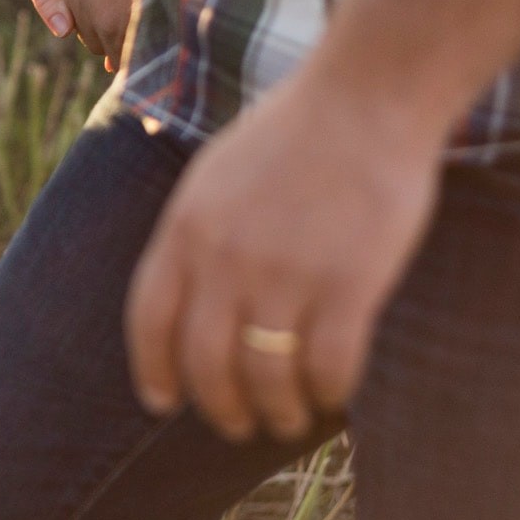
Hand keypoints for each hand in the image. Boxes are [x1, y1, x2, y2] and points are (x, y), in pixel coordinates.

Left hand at [123, 69, 442, 441]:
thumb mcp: (214, 174)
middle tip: (238, 424)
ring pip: (266, 378)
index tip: (164, 402)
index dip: (154, 372)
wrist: (369, 95)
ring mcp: (286, 274)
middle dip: (220, 408)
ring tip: (289, 420)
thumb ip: (195, 236)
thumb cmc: (296, 130)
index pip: (150, 322)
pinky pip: (327, 368)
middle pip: (206, 365)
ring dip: (277, 412)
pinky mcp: (348, 285)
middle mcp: (226, 258)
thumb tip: (184, 299)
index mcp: (186, 228)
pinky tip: (333, 396)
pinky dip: (327, 393)